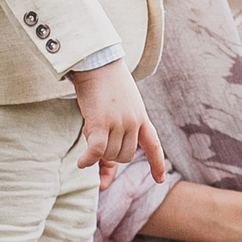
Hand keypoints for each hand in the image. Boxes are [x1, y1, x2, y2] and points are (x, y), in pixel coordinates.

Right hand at [68, 61, 167, 184]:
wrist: (98, 62)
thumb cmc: (107, 81)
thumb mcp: (124, 103)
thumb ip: (123, 123)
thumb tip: (112, 145)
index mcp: (142, 117)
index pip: (153, 145)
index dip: (157, 164)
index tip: (160, 180)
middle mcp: (133, 123)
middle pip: (125, 156)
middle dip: (111, 154)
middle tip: (98, 137)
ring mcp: (118, 123)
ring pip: (110, 154)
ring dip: (98, 150)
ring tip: (89, 129)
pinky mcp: (100, 123)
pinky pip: (96, 151)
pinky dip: (88, 159)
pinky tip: (81, 163)